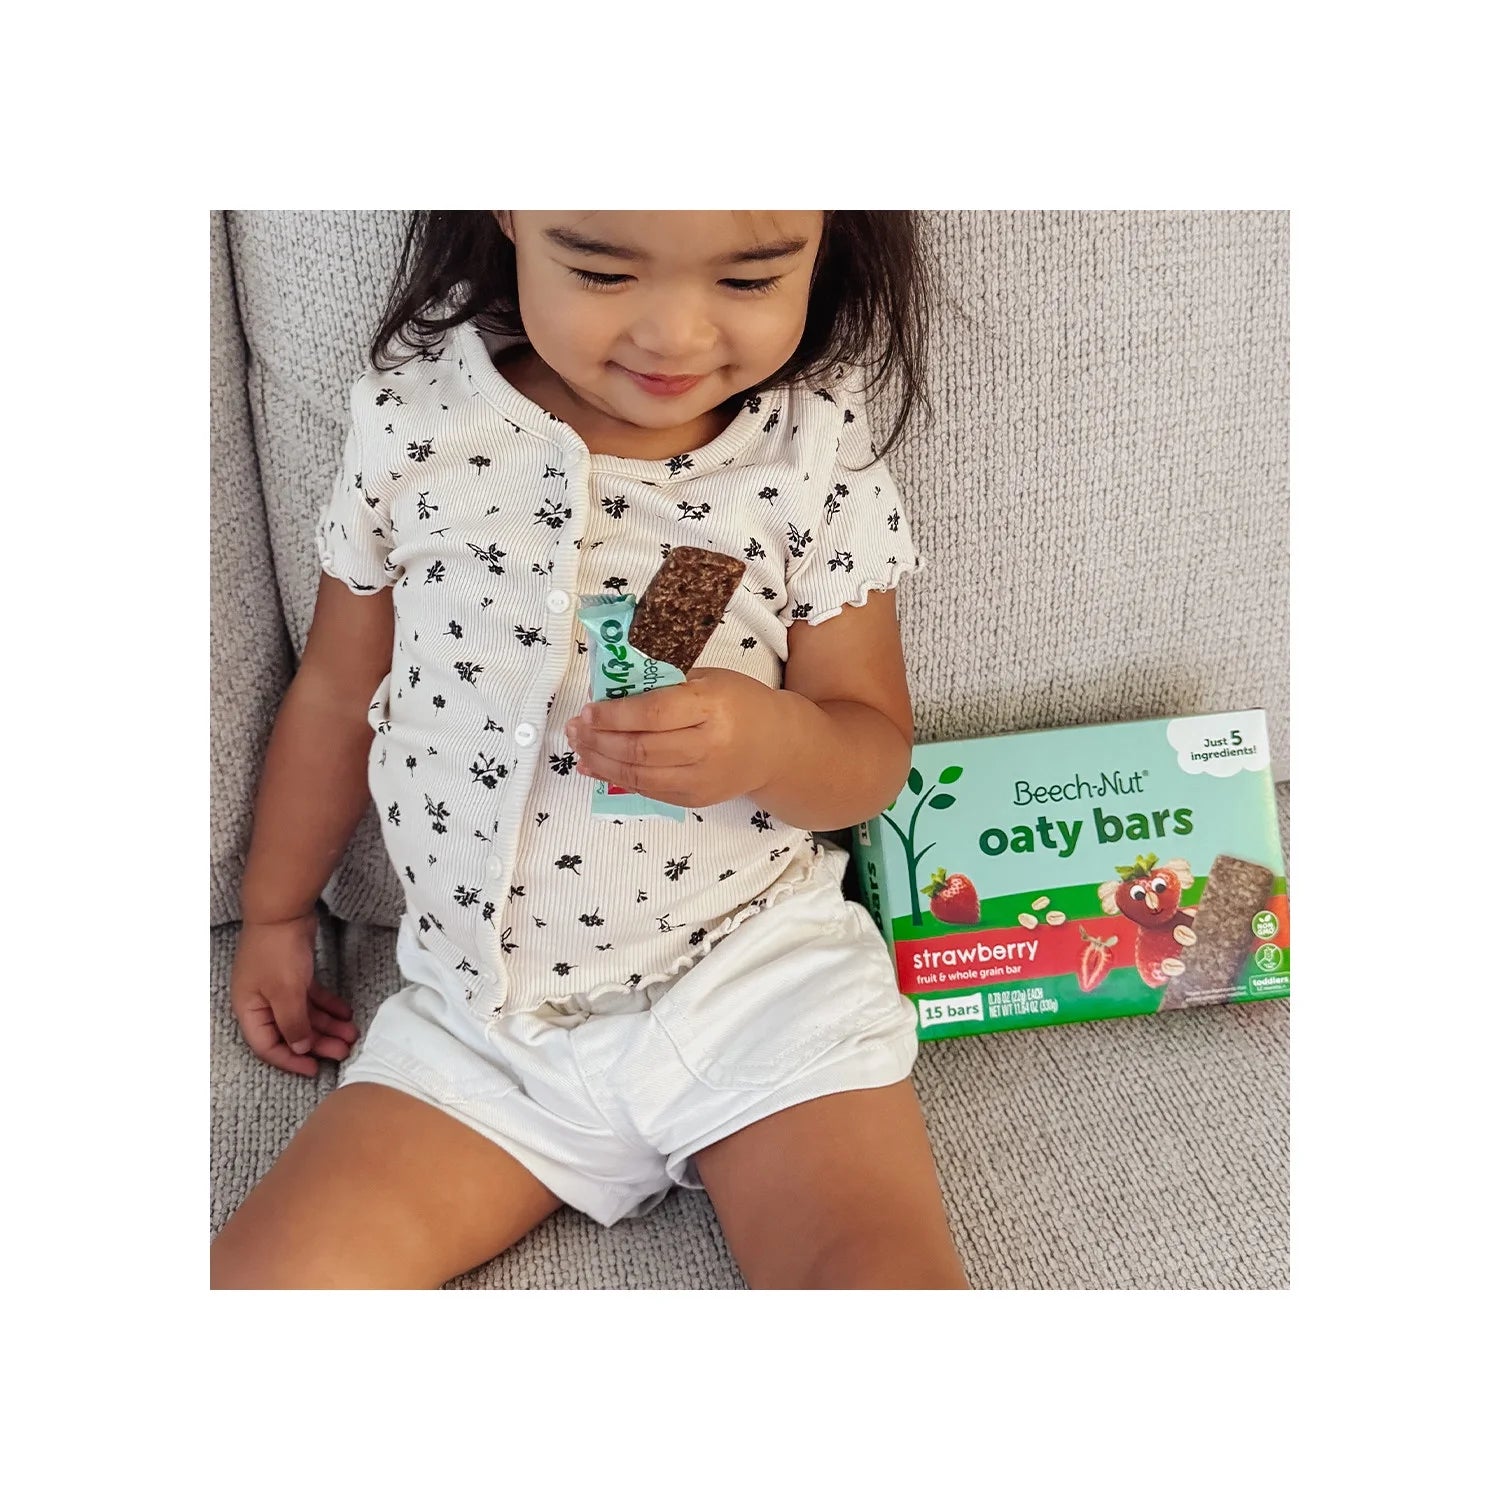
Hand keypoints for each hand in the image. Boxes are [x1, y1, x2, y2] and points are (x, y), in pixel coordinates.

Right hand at [230, 913, 358, 1077]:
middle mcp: (262, 1002)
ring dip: (327, 1025)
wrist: (283, 910)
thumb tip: (300, 1048)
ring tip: (352, 1034)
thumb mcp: (286, 993)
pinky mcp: (295, 974)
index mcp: (250, 1010)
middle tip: (344, 1051)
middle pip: (291, 1031)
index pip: (268, 1046)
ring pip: (305, 1014)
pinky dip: (328, 1006)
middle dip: (318, 1043)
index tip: (315, 1069)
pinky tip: (346, 1013)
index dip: (291, 1060)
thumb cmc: (277, 952)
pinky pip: (312, 997)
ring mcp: (278, 987)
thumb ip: (293, 1023)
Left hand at [564, 667, 785, 808]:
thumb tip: (610, 693)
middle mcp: (708, 747)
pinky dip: (616, 779)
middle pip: (641, 748)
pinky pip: (648, 790)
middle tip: (574, 728)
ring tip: (578, 746)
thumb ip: (663, 684)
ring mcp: (701, 778)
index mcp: (711, 707)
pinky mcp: (695, 799)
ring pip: (639, 775)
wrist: (777, 747)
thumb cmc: (739, 703)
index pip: (653, 714)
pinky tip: (594, 766)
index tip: (588, 710)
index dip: (614, 714)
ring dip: (600, 761)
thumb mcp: (708, 679)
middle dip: (599, 740)